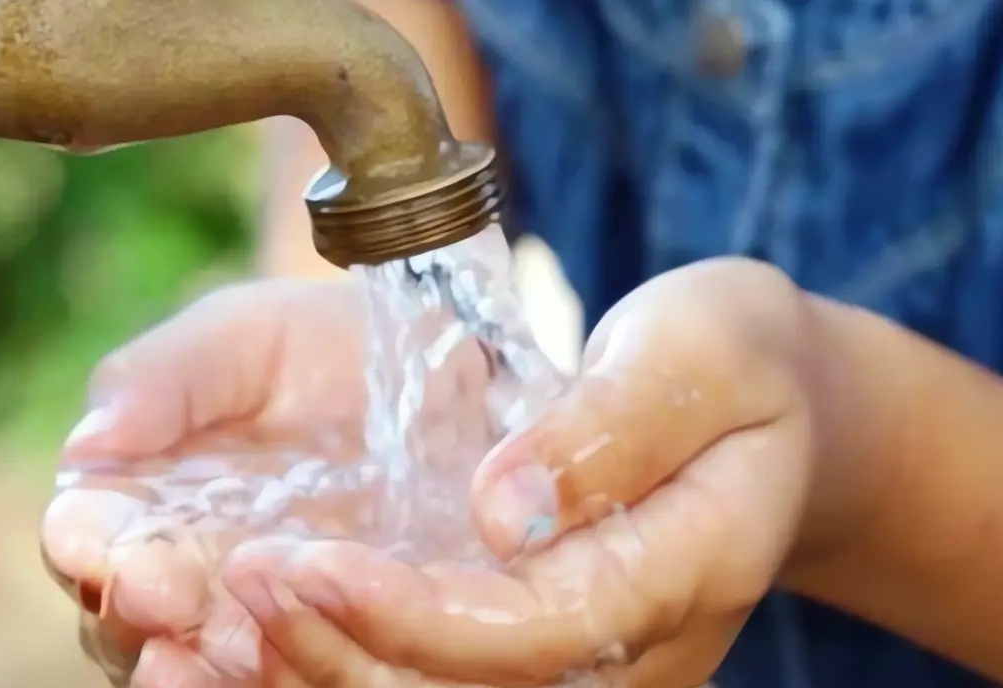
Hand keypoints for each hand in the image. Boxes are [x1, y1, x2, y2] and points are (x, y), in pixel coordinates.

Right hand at [40, 276, 497, 687]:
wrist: (434, 373)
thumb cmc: (312, 348)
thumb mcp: (244, 337)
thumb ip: (164, 378)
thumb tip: (89, 442)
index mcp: (132, 499)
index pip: (84, 536)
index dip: (90, 547)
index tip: (119, 551)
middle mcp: (174, 574)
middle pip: (126, 619)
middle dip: (138, 615)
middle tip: (168, 599)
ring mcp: (250, 619)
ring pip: (201, 667)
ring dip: (204, 669)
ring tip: (221, 652)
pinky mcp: (328, 642)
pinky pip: (295, 676)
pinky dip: (289, 676)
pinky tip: (299, 665)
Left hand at [220, 258, 835, 687]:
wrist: (775, 417)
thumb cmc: (734, 362)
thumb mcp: (699, 349)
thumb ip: (610, 426)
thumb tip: (502, 508)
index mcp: (688, 570)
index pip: (535, 629)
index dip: (412, 615)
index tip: (306, 560)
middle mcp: (639, 654)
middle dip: (340, 654)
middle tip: (238, 581)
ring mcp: (594, 674)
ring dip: (327, 673)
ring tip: (227, 609)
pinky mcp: (545, 666)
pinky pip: (436, 687)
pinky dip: (345, 663)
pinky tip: (264, 625)